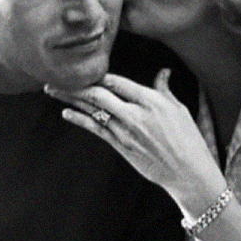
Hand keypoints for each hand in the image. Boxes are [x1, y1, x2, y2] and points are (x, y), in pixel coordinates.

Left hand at [51, 70, 224, 211]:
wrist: (188, 172)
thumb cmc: (188, 139)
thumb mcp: (179, 110)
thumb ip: (165, 89)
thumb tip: (163, 72)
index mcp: (152, 101)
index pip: (118, 82)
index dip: (98, 74)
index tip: (84, 68)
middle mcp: (136, 115)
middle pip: (98, 95)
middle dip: (75, 85)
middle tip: (56, 77)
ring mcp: (126, 132)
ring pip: (92, 111)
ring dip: (70, 100)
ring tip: (52, 91)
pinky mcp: (121, 147)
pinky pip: (96, 130)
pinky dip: (80, 120)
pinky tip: (67, 112)